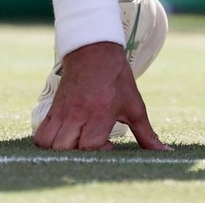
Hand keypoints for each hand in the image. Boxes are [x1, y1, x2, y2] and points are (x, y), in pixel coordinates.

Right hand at [33, 42, 167, 150]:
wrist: (93, 50)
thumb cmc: (117, 78)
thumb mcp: (135, 106)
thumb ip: (147, 134)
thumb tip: (164, 151)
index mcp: (99, 113)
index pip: (89, 146)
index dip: (99, 152)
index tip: (109, 146)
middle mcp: (77, 114)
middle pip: (65, 148)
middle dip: (78, 154)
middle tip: (92, 145)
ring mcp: (62, 112)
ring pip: (49, 144)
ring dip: (61, 150)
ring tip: (76, 143)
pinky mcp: (52, 110)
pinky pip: (40, 135)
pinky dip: (48, 143)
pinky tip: (65, 138)